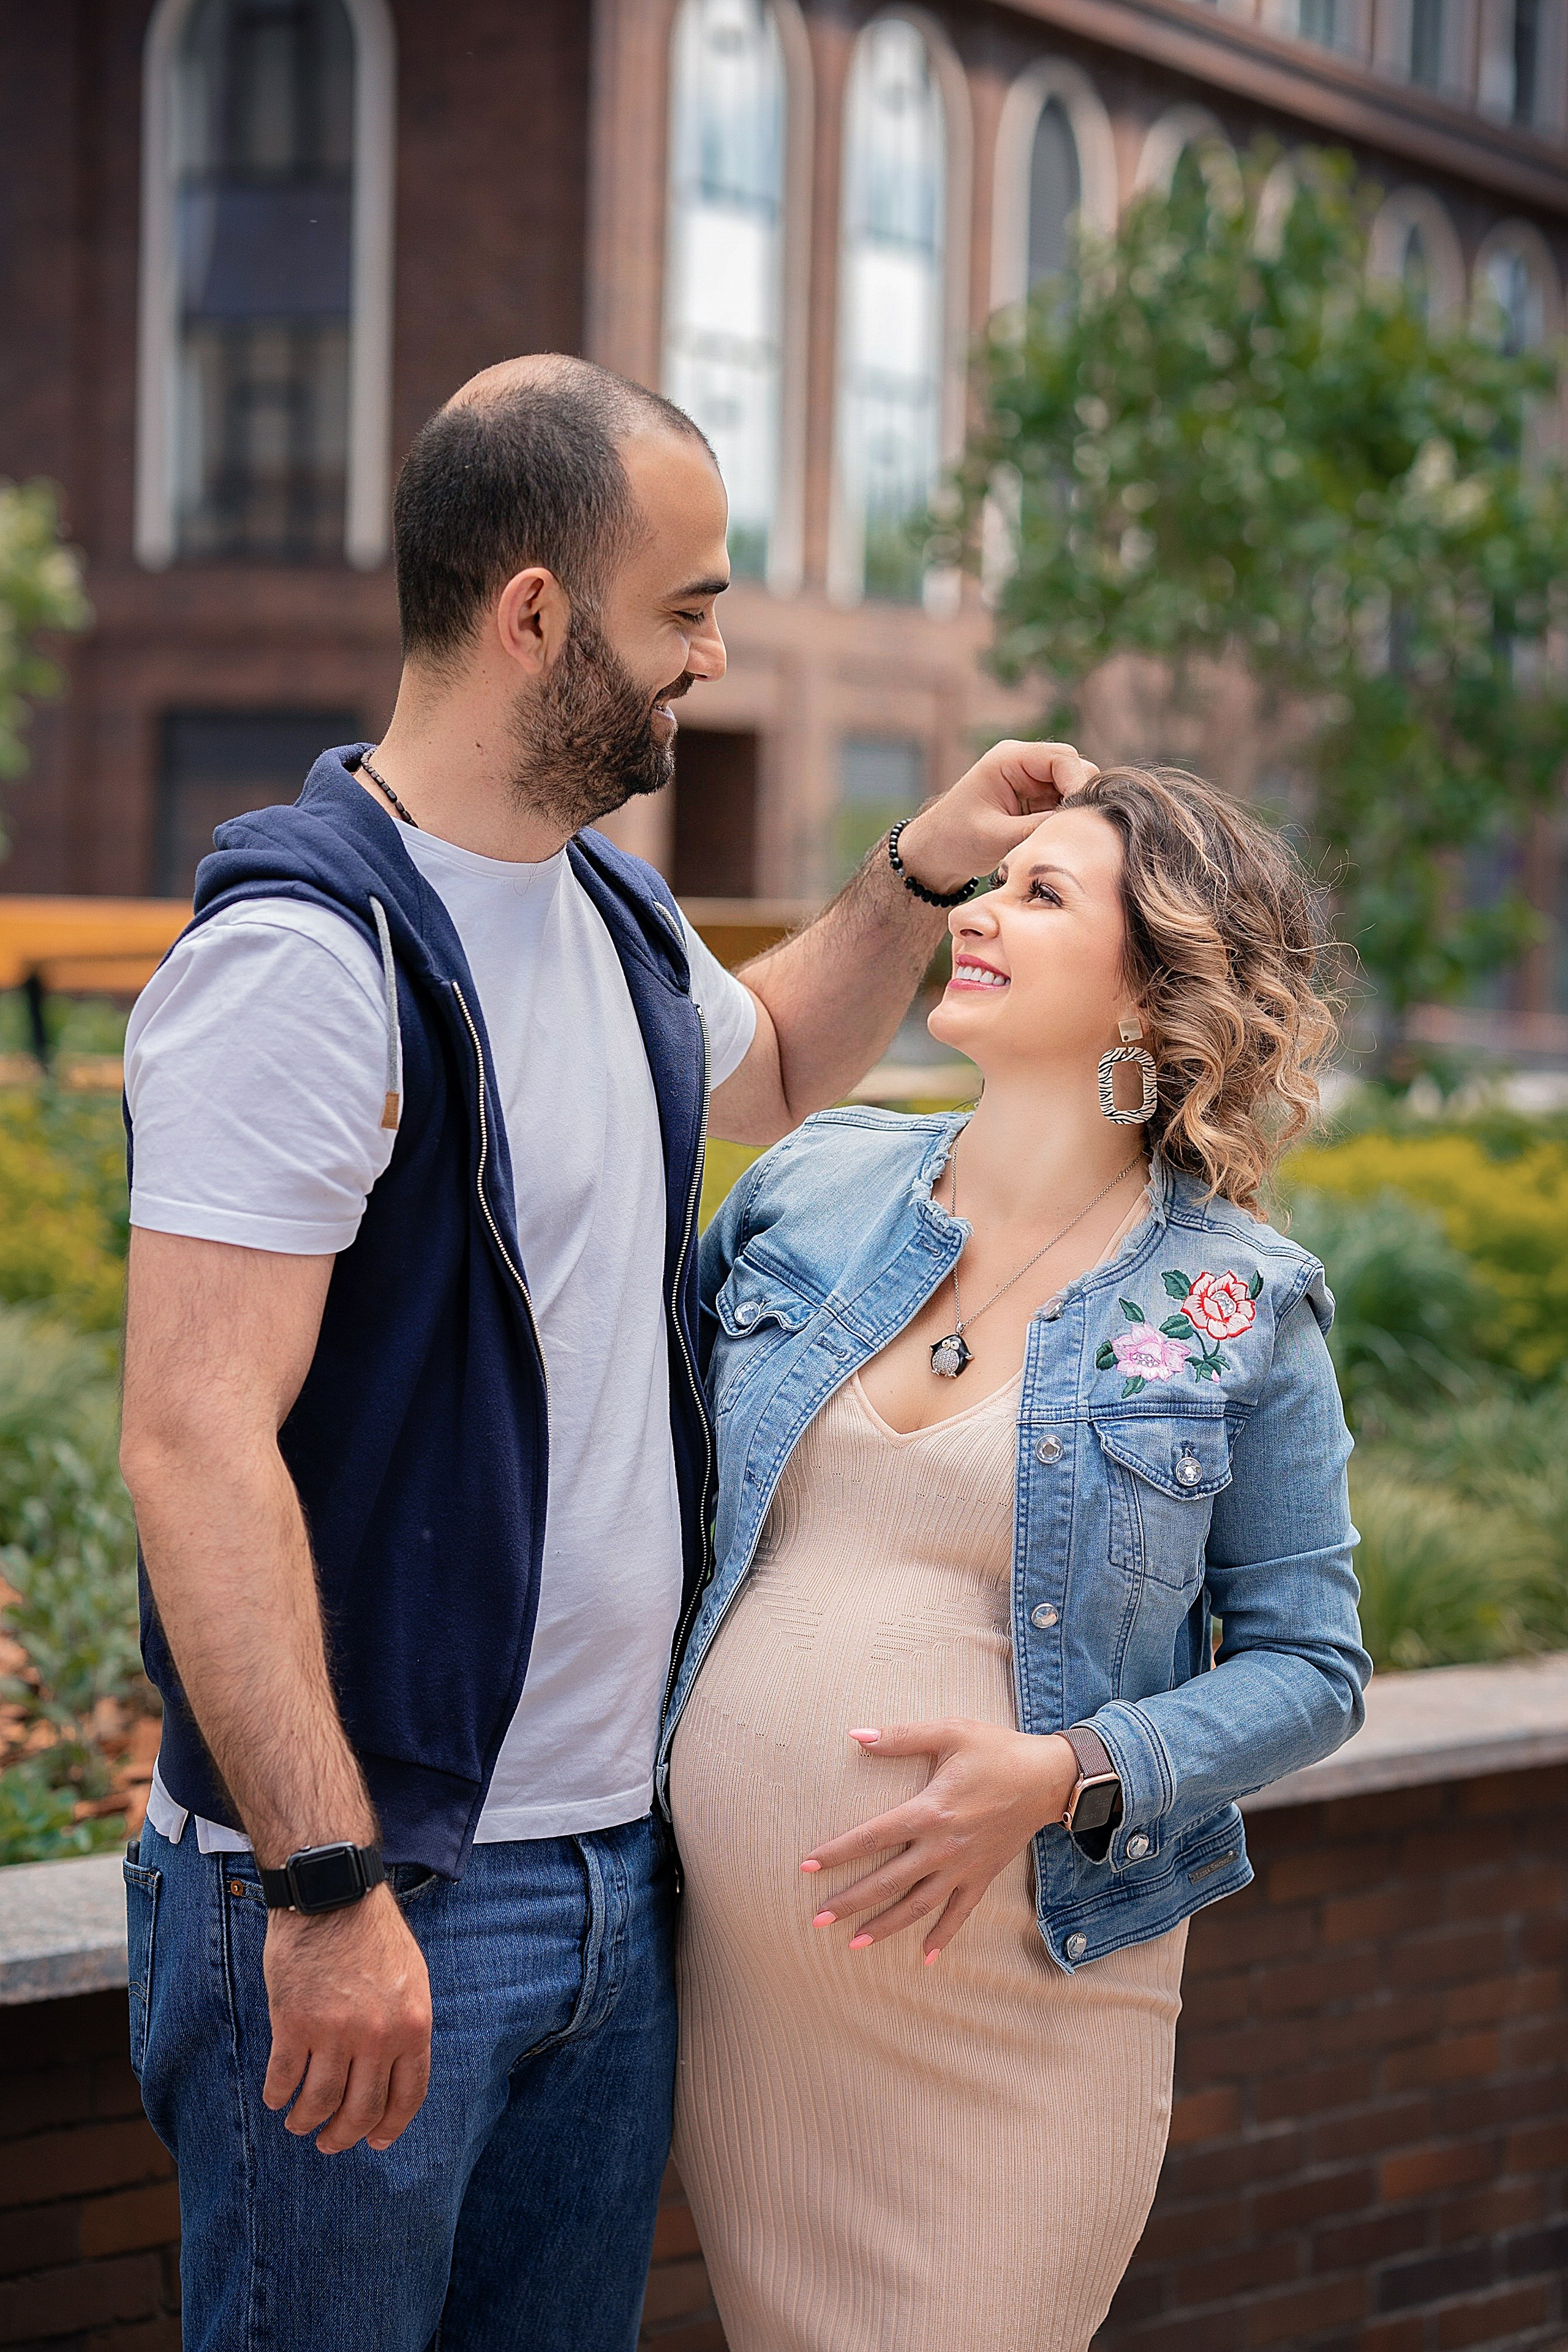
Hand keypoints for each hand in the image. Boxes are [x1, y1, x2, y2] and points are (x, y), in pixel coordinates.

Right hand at [262, 1884, 432, 2153]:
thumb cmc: (372, 1934)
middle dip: (343, 2136)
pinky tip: (276, 2098)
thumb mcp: (411, 1979)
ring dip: (306, 2122)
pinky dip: (278, 2096)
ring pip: (319, 2103)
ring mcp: (334, 2032)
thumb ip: (404, 2028)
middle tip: (330, 2143)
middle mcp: (377, 2036)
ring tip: (299, 2124)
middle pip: (360, 2110)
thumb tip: (393, 2076)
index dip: (389, 2127)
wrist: (332, 1894)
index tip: (375, 2142)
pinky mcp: (293, 2023)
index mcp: (412, 2025)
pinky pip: (283, 2079)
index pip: (407, 2096)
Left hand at [800, 1720, 1079, 1961]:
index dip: (837, 1852)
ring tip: (853, 1943)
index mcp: (930, 1810)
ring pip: (918, 1905)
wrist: (1048, 1778)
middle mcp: (943, 1846)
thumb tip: (856, 1735)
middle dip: (850, 1901)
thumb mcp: (949, 1731)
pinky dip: (943, 1937)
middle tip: (816, 1919)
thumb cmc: (995, 1750)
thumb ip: (901, 1737)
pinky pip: (960, 1914)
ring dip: (885, 1927)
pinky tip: (925, 1959)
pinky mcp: (983, 1876)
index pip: (872, 1836)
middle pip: (888, 1881)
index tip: (806, 1866)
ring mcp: (964, 1867)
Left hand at [895, 740, 1098, 895]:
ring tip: (1066, 838)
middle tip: (1076, 831)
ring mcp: (1032, 781)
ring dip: (1075, 811)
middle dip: (1080, 798)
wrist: (935, 853)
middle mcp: (1024, 763)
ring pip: (1074, 788)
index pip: (1061, 758)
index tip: (1082, 815)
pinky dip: (1068, 820)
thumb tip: (1078, 826)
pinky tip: (1060, 840)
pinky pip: (1065, 804)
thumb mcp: (997, 836)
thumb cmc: (955, 840)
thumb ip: (1037, 829)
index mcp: (1009, 758)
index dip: (1078, 784)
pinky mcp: (1037, 800)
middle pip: (1074, 769)